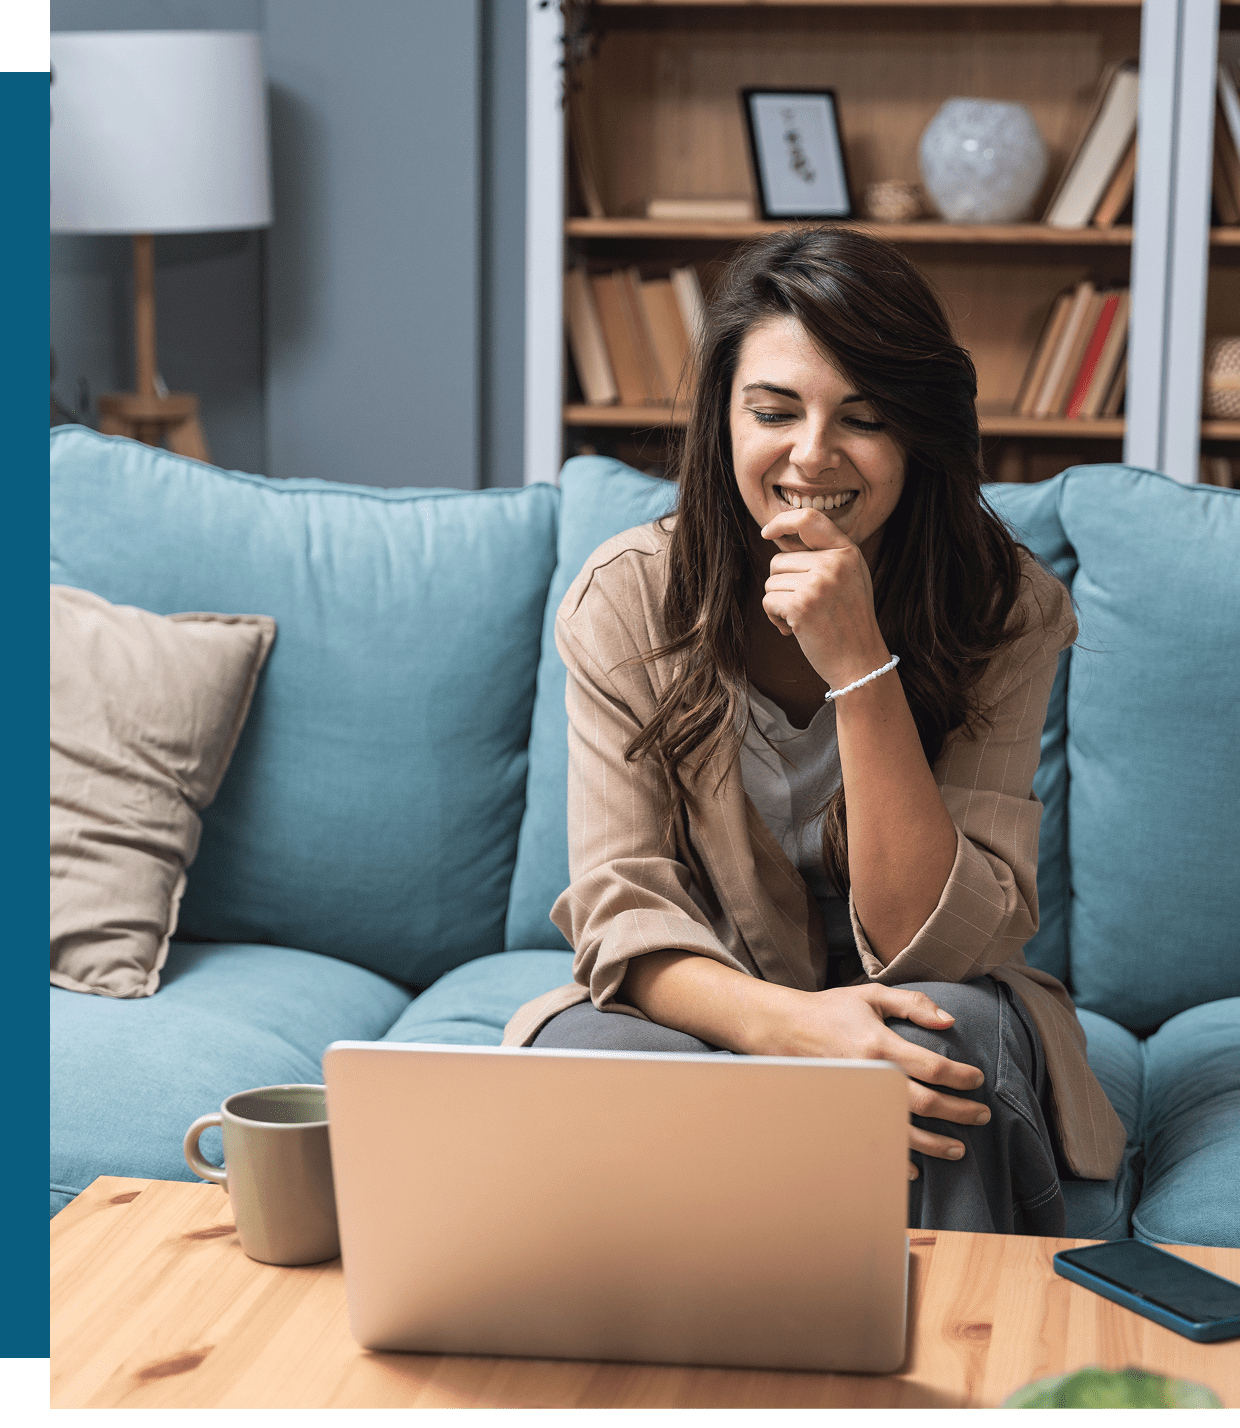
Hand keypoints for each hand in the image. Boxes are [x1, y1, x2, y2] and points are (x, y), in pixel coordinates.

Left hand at [758, 507, 888, 690]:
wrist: (860, 662)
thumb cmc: (848, 622)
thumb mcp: (848, 579)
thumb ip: (822, 555)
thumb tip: (778, 535)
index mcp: (847, 552)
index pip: (809, 518)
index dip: (782, 521)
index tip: (767, 531)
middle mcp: (834, 563)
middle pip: (779, 560)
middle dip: (782, 585)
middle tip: (805, 607)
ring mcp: (818, 583)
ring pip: (771, 582)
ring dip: (778, 604)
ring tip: (803, 619)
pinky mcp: (801, 604)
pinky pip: (768, 601)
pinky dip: (774, 617)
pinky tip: (794, 629)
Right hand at [780, 983, 988, 1180]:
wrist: (785, 1029)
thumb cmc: (831, 1010)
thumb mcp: (872, 996)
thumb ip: (913, 1004)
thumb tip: (950, 1020)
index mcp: (880, 1046)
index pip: (932, 1067)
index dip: (961, 1077)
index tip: (978, 1079)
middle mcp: (871, 1076)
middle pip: (925, 1104)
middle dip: (960, 1113)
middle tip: (982, 1115)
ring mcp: (857, 1099)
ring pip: (905, 1131)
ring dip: (937, 1144)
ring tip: (959, 1148)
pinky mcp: (844, 1113)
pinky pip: (875, 1143)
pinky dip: (897, 1159)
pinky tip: (916, 1167)